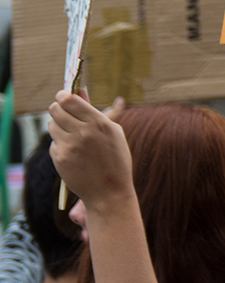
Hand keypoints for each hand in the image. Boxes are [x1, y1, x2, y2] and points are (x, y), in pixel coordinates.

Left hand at [48, 90, 133, 208]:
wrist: (109, 191)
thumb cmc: (115, 159)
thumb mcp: (112, 132)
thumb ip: (93, 111)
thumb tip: (79, 90)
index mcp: (99, 123)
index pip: (69, 100)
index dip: (63, 95)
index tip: (63, 96)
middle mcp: (83, 132)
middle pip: (56, 109)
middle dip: (58, 108)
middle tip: (63, 112)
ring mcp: (69, 146)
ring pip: (51, 125)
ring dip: (58, 126)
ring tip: (70, 134)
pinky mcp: (60, 158)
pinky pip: (53, 143)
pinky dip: (60, 144)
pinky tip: (73, 152)